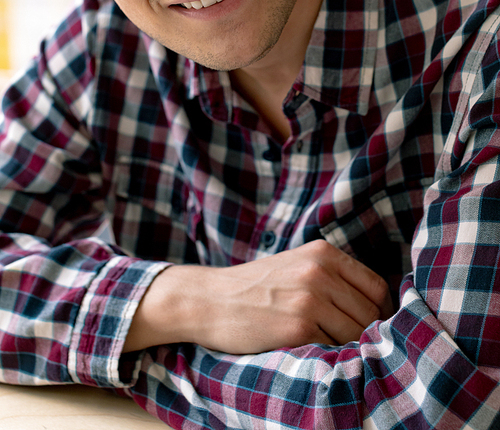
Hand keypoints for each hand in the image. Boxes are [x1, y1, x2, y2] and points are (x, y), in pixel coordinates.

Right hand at [123, 240, 392, 353]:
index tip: (376, 327)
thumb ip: (331, 276)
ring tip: (331, 350)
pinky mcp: (297, 327)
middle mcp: (319, 271)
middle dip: (367, 334)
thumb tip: (376, 306)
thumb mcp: (296, 265)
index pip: (377, 286)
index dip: (382, 312)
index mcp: (323, 253)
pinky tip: (313, 354)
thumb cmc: (255, 287)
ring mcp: (309, 299)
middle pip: (370, 313)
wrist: (210, 300)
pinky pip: (333, 349)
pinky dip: (329, 357)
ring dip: (349, 347)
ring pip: (356, 334)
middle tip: (355, 346)